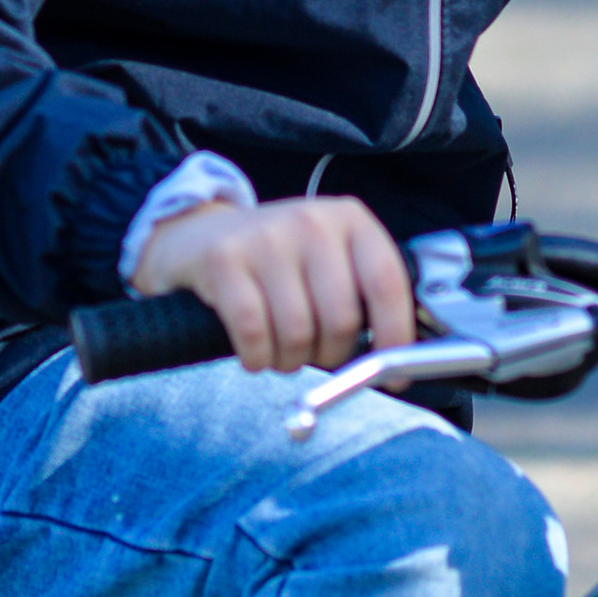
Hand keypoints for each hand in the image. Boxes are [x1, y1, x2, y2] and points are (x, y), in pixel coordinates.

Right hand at [131, 194, 415, 371]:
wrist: (201, 236)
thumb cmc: (279, 262)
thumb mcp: (329, 261)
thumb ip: (364, 296)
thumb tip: (397, 362)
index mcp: (350, 220)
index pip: (386, 283)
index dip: (394, 336)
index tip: (393, 376)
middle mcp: (311, 221)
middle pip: (342, 318)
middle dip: (330, 355)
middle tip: (315, 355)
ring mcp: (266, 237)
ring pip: (298, 332)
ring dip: (290, 360)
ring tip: (282, 350)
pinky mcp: (224, 259)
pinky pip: (254, 332)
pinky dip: (257, 357)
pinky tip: (255, 352)